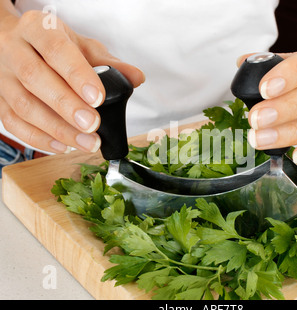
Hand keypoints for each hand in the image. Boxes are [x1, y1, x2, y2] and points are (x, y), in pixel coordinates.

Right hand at [0, 10, 144, 152]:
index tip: (99, 97)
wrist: (16, 42)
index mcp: (37, 29)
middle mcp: (14, 50)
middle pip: (35, 78)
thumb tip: (136, 77)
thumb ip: (109, 63)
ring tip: (86, 142)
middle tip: (93, 126)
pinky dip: (38, 139)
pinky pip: (12, 123)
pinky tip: (63, 146)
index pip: (56, 49)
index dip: (77, 75)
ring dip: (57, 129)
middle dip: (67, 106)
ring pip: (23, 106)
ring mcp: (2, 77)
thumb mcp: (82, 46)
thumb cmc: (54, 46)